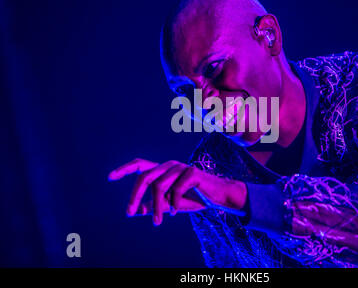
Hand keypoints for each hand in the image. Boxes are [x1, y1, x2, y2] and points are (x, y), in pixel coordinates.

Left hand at [108, 158, 246, 225]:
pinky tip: (174, 212)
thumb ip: (153, 205)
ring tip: (158, 222)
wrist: (218, 197)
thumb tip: (133, 211)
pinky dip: (173, 204)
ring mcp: (180, 167)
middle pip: (145, 177)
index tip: (110, 177)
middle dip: (135, 196)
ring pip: (159, 186)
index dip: (124, 169)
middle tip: (129, 213)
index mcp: (163, 170)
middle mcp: (169, 165)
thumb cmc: (194, 198)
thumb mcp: (170, 204)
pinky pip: (176, 190)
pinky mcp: (191, 172)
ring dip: (156, 207)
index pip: (140, 165)